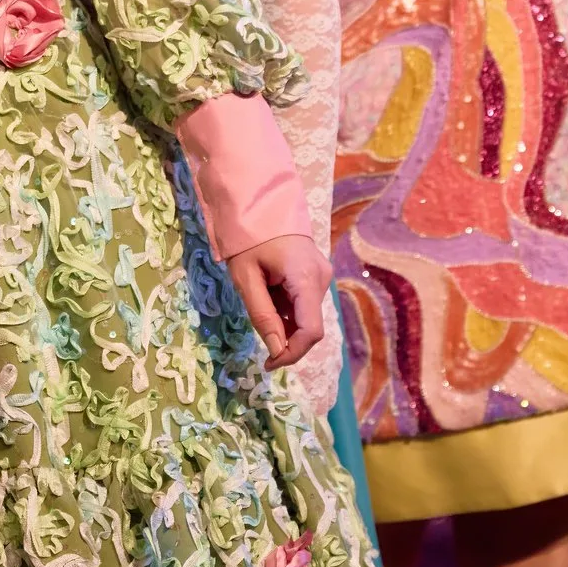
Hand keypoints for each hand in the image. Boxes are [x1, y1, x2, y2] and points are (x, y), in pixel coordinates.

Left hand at [226, 232, 330, 370]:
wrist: (259, 203)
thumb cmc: (248, 239)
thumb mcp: (246, 278)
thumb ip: (262, 315)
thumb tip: (276, 351)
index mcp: (306, 279)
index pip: (311, 331)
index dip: (292, 353)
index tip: (269, 362)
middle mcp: (321, 279)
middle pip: (309, 325)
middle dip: (285, 337)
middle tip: (257, 329)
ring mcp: (322, 275)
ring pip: (306, 315)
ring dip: (284, 321)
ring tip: (260, 300)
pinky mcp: (317, 273)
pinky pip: (305, 302)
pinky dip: (287, 309)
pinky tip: (269, 294)